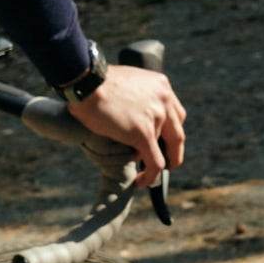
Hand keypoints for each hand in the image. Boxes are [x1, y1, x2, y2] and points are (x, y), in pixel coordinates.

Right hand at [66, 64, 185, 188]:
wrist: (86, 81)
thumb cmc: (94, 81)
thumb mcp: (125, 81)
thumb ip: (135, 95)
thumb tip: (130, 110)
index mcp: (161, 86)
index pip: (176, 114)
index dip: (170, 131)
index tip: (163, 141)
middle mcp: (164, 100)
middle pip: (177, 133)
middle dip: (173, 152)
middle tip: (167, 163)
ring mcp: (155, 117)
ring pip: (163, 150)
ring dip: (155, 163)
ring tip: (145, 174)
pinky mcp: (143, 134)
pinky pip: (155, 162)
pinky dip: (150, 176)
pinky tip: (141, 181)